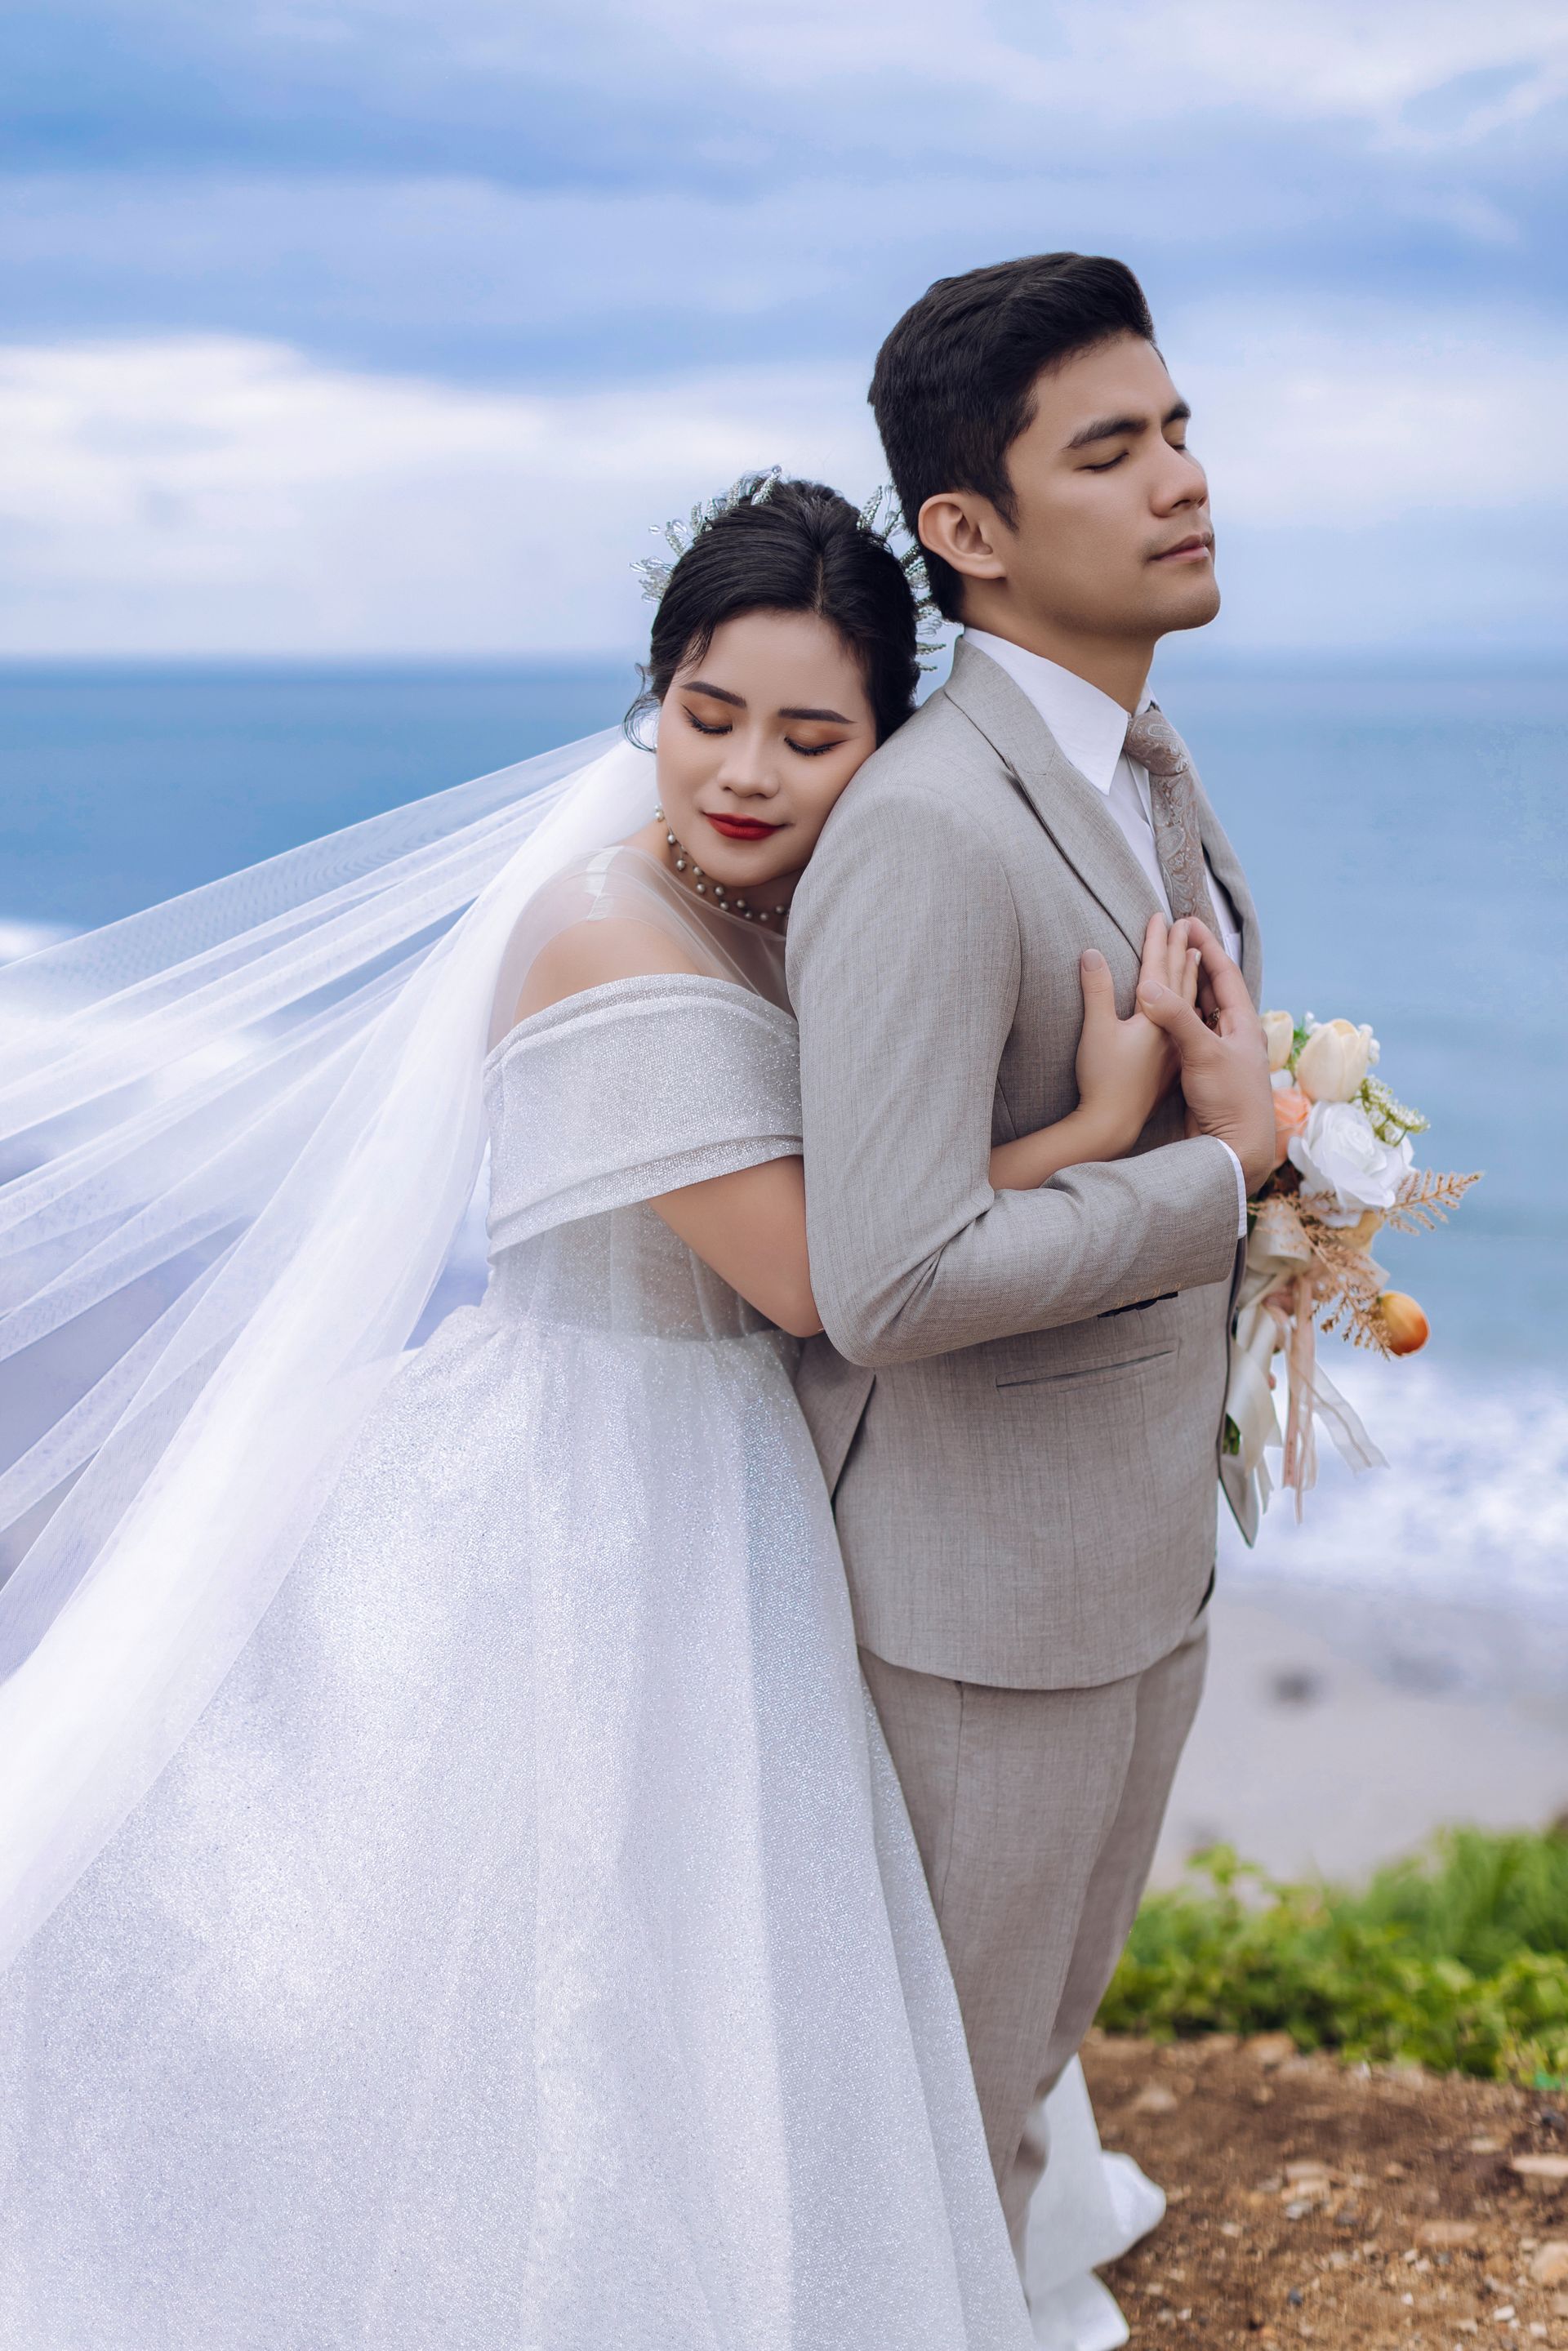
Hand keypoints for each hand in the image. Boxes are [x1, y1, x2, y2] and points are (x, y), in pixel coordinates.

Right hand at [1134, 921, 1274, 1192]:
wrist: (1233, 1148)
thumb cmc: (1229, 1100)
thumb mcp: (1203, 1053)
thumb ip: (1176, 1017)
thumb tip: (1148, 985)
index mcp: (1243, 1024)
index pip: (1224, 974)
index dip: (1206, 946)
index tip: (1187, 922)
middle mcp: (1234, 1035)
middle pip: (1214, 989)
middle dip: (1195, 962)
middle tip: (1175, 937)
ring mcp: (1220, 1055)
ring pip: (1202, 1012)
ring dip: (1185, 988)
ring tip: (1167, 965)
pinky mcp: (1204, 1073)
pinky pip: (1190, 1035)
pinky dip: (1176, 1018)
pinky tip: (1162, 1014)